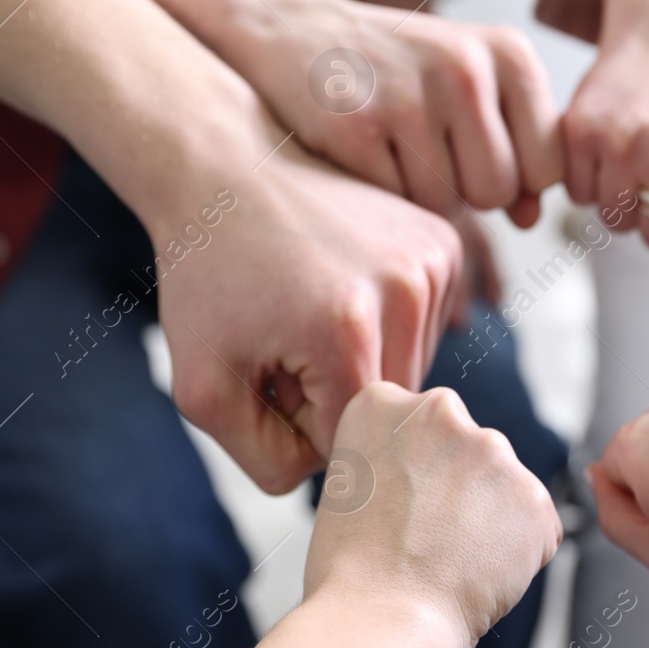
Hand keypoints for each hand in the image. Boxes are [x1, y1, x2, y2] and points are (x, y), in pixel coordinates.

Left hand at [158, 135, 463, 493]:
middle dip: (334, 394)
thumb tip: (339, 479)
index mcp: (349, 336)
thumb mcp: (202, 389)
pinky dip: (388, 323)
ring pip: (413, 367)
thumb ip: (266, 462)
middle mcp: (408, 293)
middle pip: (389, 408)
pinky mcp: (446, 242)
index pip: (352, 442)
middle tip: (284, 341)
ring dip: (364, 359)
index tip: (265, 377)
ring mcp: (436, 260)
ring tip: (311, 308)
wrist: (226, 168)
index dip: (299, 423)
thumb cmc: (208, 277)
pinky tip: (342, 288)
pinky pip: (427, 324)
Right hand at [216, 0, 563, 228]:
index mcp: (509, 53)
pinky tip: (364, 152)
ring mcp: (410, 96)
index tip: (480, 156)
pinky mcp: (356, 127)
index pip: (549, 165)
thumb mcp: (469, 88)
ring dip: (421, 194)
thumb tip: (530, 218)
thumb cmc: (398, 68)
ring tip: (394, 146)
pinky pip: (396, 203)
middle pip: (498, 190)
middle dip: (467, 191)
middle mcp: (466, 68)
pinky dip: (382, 192)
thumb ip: (514, 150)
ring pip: (447, 204)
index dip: (516, 179)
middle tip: (428, 151)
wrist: (297, 30)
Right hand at [306, 382, 562, 647]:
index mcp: (385, 405)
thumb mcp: (347, 484)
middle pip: (466, 449)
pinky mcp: (532, 495)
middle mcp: (442, 412)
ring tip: (452, 561)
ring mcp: (493, 451)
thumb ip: (393, 459)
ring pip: (503, 486)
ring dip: (490, 518)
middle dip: (458, 488)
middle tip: (427, 536)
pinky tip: (481, 573)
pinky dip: (521, 552)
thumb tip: (428, 475)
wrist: (380, 617)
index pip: (419, 426)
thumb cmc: (350, 570)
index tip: (399, 503)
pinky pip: (536, 526)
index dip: (413, 474)